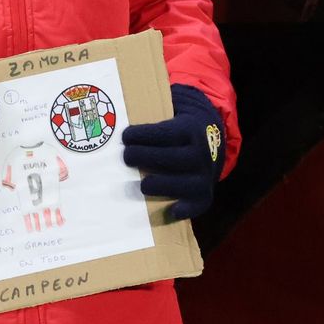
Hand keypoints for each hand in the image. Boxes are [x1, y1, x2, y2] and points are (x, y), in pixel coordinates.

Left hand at [121, 83, 225, 219]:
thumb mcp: (169, 112)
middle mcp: (200, 152)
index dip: (144, 135)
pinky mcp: (205, 195)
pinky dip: (186, 209)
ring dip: (162, 185)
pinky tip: (171, 210)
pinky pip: (199, 204)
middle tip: (126, 157)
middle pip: (174, 158)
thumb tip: (113, 114)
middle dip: (147, 157)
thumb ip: (149, 113)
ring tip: (142, 185)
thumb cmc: (176, 128)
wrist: (210, 139)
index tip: (125, 136)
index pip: (166, 133)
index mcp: (190, 129)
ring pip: (186, 183)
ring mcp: (204, 175)